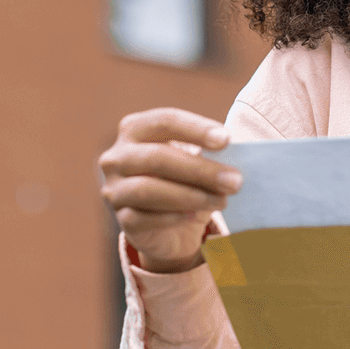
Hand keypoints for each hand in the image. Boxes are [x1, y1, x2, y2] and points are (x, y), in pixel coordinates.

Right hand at [99, 108, 241, 272]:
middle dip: (200, 170)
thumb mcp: (198, 163)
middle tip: (235, 181)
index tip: (227, 141)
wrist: (173, 227)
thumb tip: (234, 158)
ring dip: (190, 196)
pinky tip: (194, 216)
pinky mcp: (122, 219)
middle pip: (157, 157)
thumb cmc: (187, 183)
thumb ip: (210, 155)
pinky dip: (172, 217)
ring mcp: (114, 189)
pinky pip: (143, 218)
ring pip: (147, 190)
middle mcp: (117, 157)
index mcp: (136, 130)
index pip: (165, 121)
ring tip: (222, 201)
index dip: (196, 129)